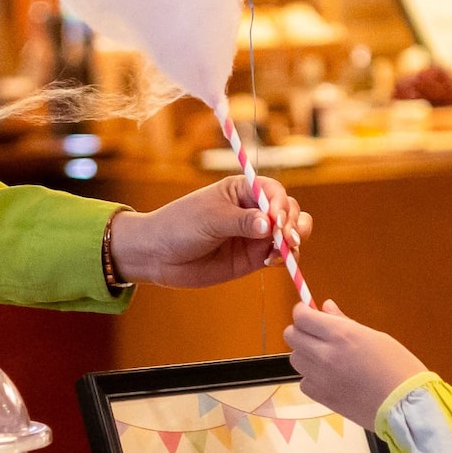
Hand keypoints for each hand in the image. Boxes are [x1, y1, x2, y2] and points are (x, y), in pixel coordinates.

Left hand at [108, 176, 310, 288]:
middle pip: (289, 211)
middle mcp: (253, 211)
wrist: (157, 255)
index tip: (277, 220)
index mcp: (242, 190)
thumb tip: (269, 224)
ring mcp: (255, 235)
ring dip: (294, 241)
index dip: (281, 205)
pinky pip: (279, 257)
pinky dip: (284, 259)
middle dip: (292, 223)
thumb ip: (241, 222)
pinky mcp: (253, 258)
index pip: (274, 192)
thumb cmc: (179, 226)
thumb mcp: (210, 219)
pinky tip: (272, 262)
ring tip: (282, 251)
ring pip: (290, 234)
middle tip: (284, 239)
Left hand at [282, 300, 426, 428]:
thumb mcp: (375, 336)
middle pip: (291, 336)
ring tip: (325, 358)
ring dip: (305, 354)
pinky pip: (303, 382)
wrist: (406, 406)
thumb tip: (324, 307)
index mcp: (341, 334)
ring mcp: (320, 378)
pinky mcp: (321, 398)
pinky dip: (311, 377)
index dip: (302, 312)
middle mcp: (325, 354)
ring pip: (295, 359)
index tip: (308, 313)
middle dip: (301, 331)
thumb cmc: (398, 366)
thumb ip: (344, 322)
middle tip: (316, 334)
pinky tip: (329, 378)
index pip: (302, 317)